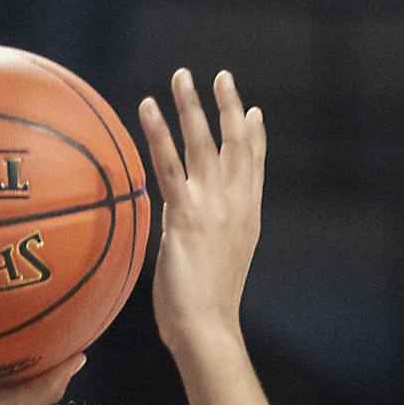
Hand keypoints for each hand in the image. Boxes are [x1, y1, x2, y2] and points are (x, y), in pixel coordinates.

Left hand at [139, 68, 263, 354]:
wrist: (207, 328)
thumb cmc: (205, 312)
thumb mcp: (214, 267)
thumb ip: (204, 239)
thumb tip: (185, 231)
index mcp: (248, 217)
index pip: (254, 167)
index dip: (256, 136)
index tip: (254, 110)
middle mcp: (236, 205)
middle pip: (235, 144)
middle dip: (228, 107)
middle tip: (221, 76)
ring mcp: (213, 207)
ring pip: (203, 144)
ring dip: (192, 106)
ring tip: (182, 75)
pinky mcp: (185, 215)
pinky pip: (168, 165)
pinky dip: (157, 133)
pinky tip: (148, 107)